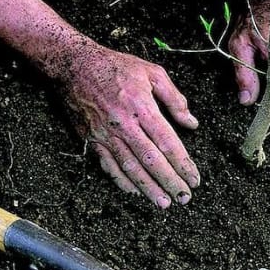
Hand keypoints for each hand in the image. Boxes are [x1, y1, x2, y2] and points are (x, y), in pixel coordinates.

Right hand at [65, 42, 199, 207]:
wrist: (75, 65)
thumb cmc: (117, 67)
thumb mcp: (152, 73)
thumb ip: (175, 99)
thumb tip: (192, 123)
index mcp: (142, 107)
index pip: (167, 142)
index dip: (182, 163)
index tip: (194, 179)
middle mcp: (124, 124)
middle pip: (151, 160)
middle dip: (170, 181)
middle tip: (185, 198)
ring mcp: (106, 134)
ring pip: (130, 168)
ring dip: (148, 188)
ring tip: (164, 203)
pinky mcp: (92, 140)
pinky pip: (108, 165)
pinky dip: (122, 181)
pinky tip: (135, 192)